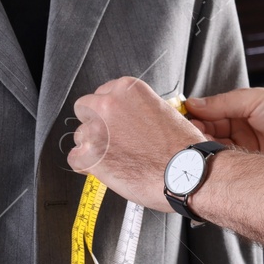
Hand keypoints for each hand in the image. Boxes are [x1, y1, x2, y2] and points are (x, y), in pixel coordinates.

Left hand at [69, 77, 203, 211]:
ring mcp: (97, 130)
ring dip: (92, 146)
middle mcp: (109, 104)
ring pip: (80, 135)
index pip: (103, 94)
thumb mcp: (162, 111)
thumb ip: (137, 110)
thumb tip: (125, 119)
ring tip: (116, 159)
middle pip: (86, 109)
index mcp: (127, 89)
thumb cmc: (181, 148)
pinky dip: (86, 166)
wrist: (187, 173)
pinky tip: (105, 170)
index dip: (110, 112)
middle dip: (96, 124)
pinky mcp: (91, 155)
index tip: (116, 123)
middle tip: (113, 140)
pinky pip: (75, 159)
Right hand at [184, 88, 263, 164]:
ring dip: (203, 154)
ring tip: (193, 154)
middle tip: (183, 140)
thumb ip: (223, 103)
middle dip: (194, 138)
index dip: (193, 119)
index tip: (178, 122)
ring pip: (216, 155)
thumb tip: (193, 103)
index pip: (208, 116)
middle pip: (207, 137)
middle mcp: (242, 133)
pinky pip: (231, 171)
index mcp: (241, 111)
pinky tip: (209, 167)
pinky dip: (218, 169)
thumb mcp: (256, 100)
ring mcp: (248, 153)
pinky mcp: (255, 171)